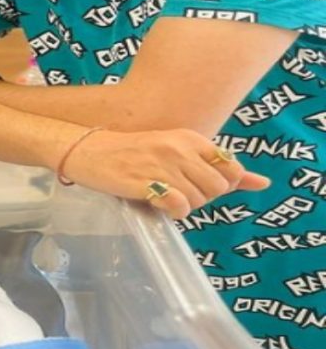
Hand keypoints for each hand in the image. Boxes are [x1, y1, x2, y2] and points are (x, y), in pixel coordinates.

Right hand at [62, 128, 270, 218]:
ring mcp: (160, 165)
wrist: (85, 149)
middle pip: (217, 189)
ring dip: (184, 206)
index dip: (219, 184)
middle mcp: (178, 148)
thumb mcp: (176, 150)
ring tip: (163, 196)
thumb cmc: (132, 152)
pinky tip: (158, 204)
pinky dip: (173, 211)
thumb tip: (263, 183)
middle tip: (176, 191)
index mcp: (189, 137)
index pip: (231, 169)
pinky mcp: (144, 182)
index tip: (195, 182)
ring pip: (198, 200)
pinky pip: (178, 206)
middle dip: (202, 197)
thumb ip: (219, 166)